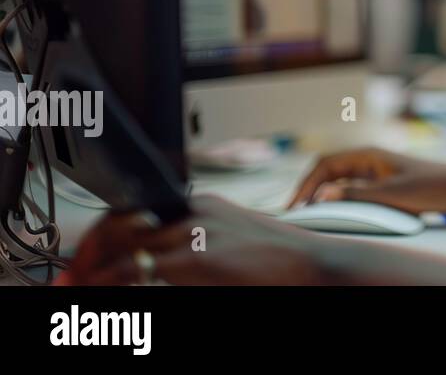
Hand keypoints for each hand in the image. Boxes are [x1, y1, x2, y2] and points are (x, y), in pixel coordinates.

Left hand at [55, 195, 330, 285]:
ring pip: (123, 253)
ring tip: (80, 294)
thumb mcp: (232, 243)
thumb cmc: (280, 263)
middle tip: (69, 283)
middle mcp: (194, 214)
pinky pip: (140, 274)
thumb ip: (194, 246)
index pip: (133, 210)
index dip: (99, 238)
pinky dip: (116, 287)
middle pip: (119, 227)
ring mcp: (195, 236)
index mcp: (201, 206)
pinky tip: (109, 298)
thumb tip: (149, 268)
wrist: (318, 266)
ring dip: (94, 277)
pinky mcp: (198, 260)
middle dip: (86, 257)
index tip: (80, 263)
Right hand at [288, 147, 445, 212]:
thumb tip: (321, 194)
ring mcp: (375, 168)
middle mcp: (369, 158)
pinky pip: (351, 185)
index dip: (306, 184)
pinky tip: (333, 208)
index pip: (325, 164)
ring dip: (322, 191)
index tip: (295, 205)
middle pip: (328, 168)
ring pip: (338, 177)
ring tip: (308, 210)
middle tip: (295, 209)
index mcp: (368, 154)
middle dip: (309, 187)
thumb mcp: (388, 195)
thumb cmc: (427, 187)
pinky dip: (337, 195)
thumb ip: (354, 195)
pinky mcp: (382, 180)